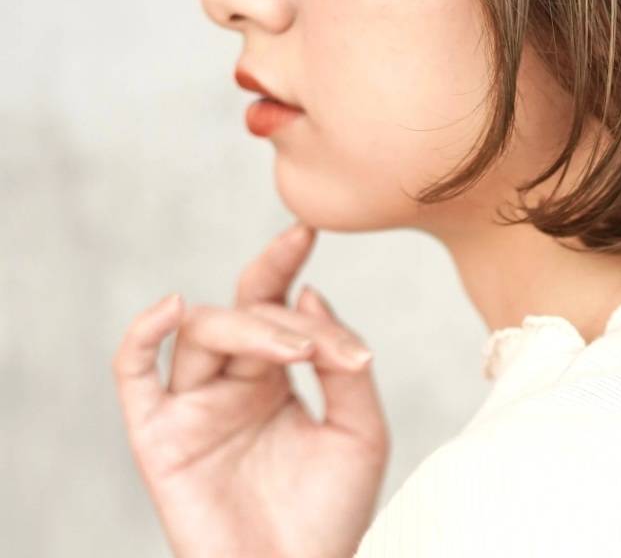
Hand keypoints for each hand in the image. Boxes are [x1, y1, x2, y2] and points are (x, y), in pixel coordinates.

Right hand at [111, 223, 389, 557]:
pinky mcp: (160, 438)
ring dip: (252, 327)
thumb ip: (342, 362)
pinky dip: (142, 335)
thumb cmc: (332, 517)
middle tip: (321, 348)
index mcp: (277, 376)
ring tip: (295, 351)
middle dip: (282, 309)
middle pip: (243, 310)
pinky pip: (133, 375)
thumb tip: (310, 294)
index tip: (309, 228)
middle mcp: (233, 382)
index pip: (274, 301)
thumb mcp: (361, 431)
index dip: (284, 261)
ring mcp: (194, 407)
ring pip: (204, 331)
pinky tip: (170, 308)